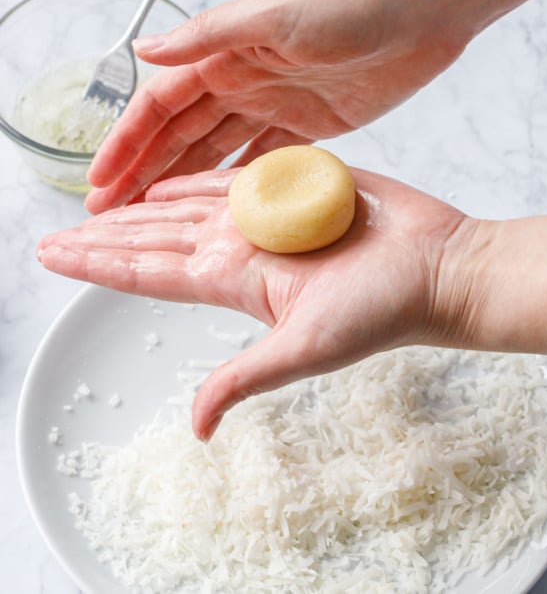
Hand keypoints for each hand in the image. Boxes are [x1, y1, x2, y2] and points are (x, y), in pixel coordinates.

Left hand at [38, 167, 468, 439]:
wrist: (438, 265)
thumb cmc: (384, 309)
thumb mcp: (306, 348)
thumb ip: (246, 377)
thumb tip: (196, 427)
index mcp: (237, 278)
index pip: (149, 270)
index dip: (98, 263)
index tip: (54, 256)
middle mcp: (244, 245)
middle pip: (155, 237)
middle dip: (104, 236)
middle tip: (55, 236)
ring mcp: (268, 214)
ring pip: (185, 204)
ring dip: (140, 205)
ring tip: (100, 204)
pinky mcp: (297, 183)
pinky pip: (235, 174)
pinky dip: (196, 176)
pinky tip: (167, 181)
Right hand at [85, 0, 468, 212]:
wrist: (422, 8)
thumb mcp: (273, 12)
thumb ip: (208, 35)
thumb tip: (144, 48)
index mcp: (226, 51)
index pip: (161, 103)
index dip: (127, 142)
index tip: (99, 180)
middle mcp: (243, 78)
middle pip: (180, 133)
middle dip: (143, 171)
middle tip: (110, 213)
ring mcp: (276, 103)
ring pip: (214, 150)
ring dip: (181, 181)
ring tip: (150, 218)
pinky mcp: (312, 124)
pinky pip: (264, 160)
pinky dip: (238, 183)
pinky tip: (217, 208)